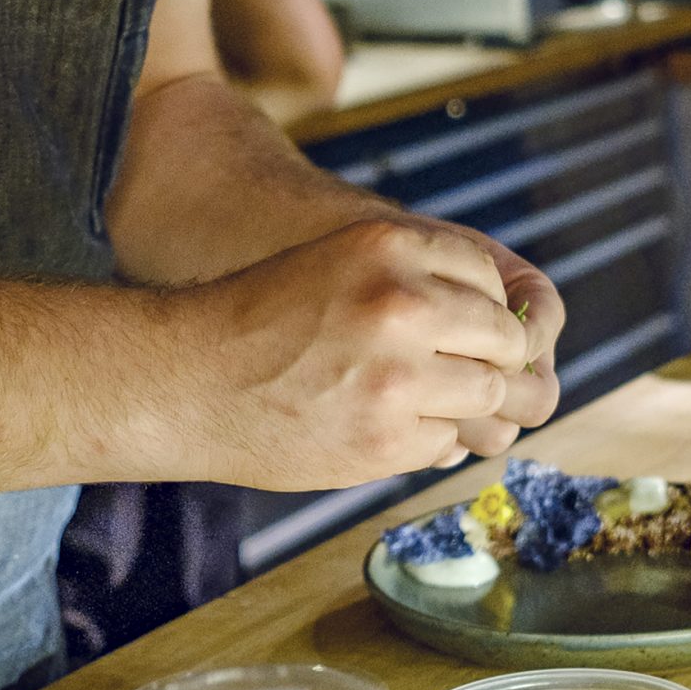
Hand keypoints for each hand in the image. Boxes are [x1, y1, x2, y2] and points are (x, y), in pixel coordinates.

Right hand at [171, 215, 533, 491]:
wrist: (185, 379)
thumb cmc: (258, 319)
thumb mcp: (340, 261)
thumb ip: (417, 278)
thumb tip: (505, 322)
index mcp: (391, 248)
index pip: (491, 280)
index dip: (483, 310)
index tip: (463, 330)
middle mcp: (403, 305)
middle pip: (505, 340)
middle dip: (491, 360)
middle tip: (458, 373)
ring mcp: (398, 377)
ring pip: (487, 396)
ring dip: (464, 404)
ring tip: (419, 401)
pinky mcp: (386, 439)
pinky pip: (446, 441)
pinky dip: (427, 440)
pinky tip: (385, 427)